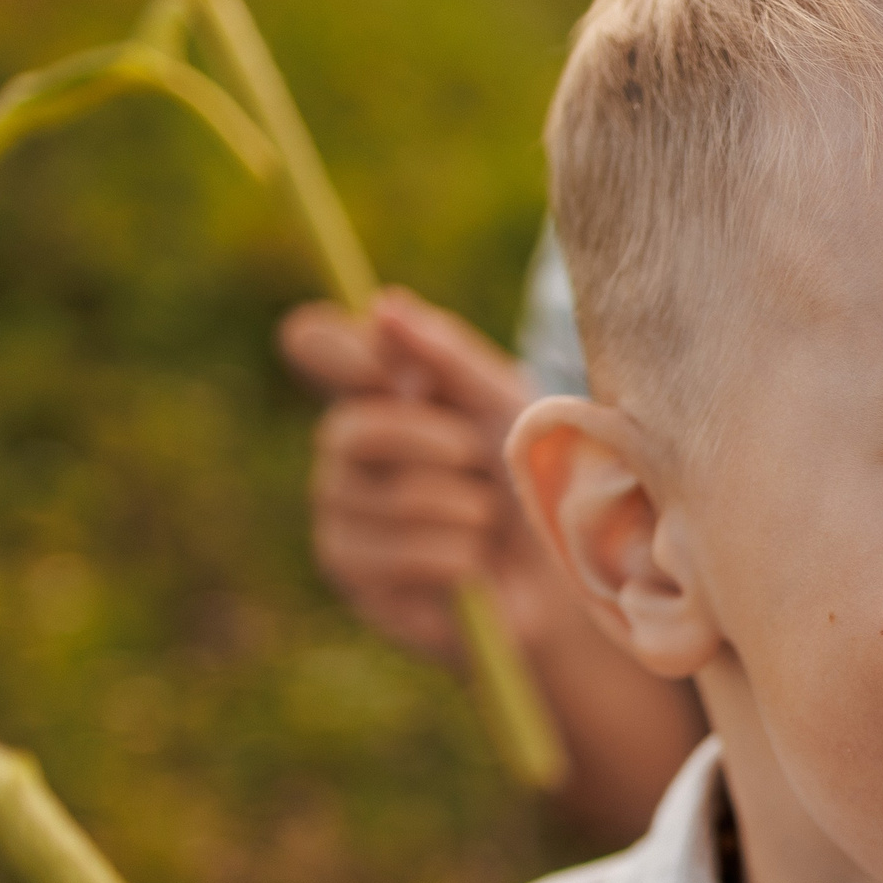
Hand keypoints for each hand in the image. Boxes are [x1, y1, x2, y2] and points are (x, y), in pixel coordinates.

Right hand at [280, 287, 566, 666]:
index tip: (391, 367)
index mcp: (379, 392)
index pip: (316, 342)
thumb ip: (450, 358)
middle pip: (349, 428)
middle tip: (477, 461)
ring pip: (383, 496)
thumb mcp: (508, 408)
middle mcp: (345, 449)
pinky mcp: (353, 577)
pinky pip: (399, 554)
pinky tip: (473, 567)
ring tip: (487, 523)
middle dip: (434, 444)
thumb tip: (384, 305)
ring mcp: (340, 513)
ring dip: (462, 508)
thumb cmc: (537, 484)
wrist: (566, 578)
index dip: (341, 348)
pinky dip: (458, 557)